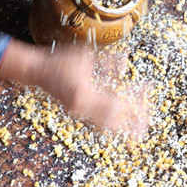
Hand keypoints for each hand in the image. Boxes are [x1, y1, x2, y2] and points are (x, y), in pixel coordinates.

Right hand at [0, 40, 150, 136]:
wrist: (38, 71)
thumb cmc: (61, 60)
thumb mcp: (86, 55)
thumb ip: (107, 61)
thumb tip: (126, 62)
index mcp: (84, 92)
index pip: (115, 99)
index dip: (133, 98)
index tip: (147, 92)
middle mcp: (82, 107)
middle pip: (112, 118)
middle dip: (131, 121)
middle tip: (148, 124)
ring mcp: (79, 112)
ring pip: (105, 124)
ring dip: (123, 127)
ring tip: (139, 131)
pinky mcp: (78, 113)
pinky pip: (97, 122)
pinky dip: (111, 124)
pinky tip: (121, 126)